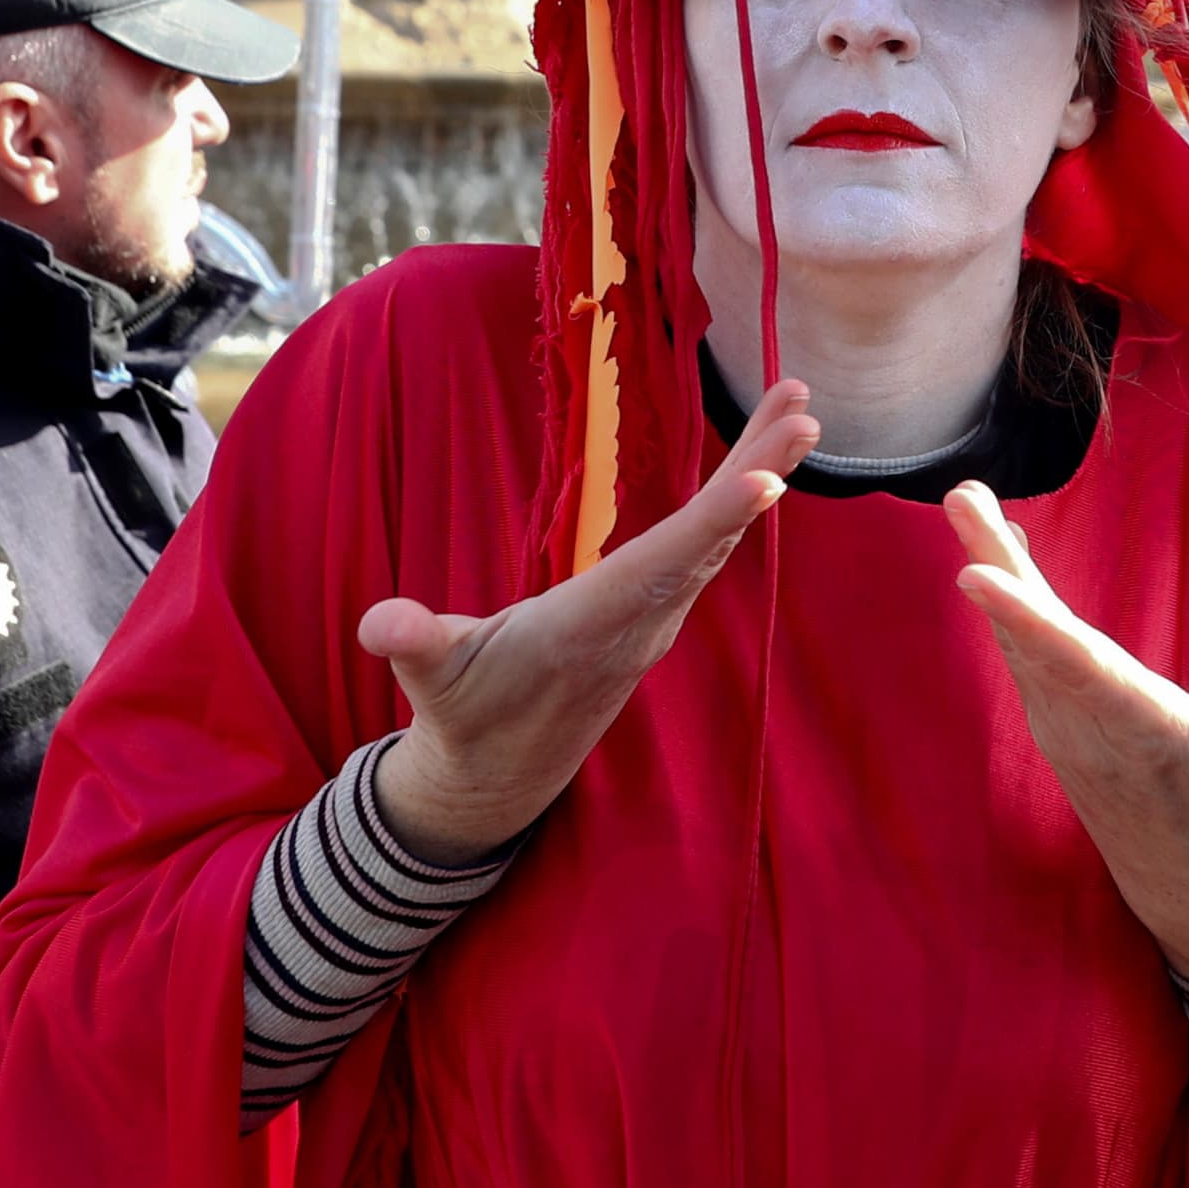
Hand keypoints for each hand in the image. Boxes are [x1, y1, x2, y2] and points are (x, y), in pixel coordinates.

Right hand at [363, 380, 820, 863]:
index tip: (768, 481)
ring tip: (798, 411)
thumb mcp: (430, 682)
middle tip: (805, 410)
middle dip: (757, 472)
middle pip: (708, 539)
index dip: (713, 522)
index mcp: (587, 628)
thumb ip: (414, 646)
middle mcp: (637, 622)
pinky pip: (707, 546)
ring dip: (758, 471)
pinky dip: (736, 499)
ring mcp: (654, 618)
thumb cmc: (463, 716)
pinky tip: (760, 463)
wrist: (498, 777)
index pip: (659, 566)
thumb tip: (383, 626)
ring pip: (717, 538)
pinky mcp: (654, 613)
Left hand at [946, 481, 1188, 1005]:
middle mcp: (1088, 724)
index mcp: (1140, 727)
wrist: (1183, 878)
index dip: (1025, 618)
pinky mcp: (1055, 720)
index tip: (972, 575)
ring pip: (1020, 639)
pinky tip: (1000, 557)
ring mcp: (1062, 724)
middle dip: (996, 564)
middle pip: (1033, 635)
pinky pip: (1024, 651)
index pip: (1076, 664)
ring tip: (969, 502)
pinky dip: (1010, 602)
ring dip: (994, 568)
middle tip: (962, 499)